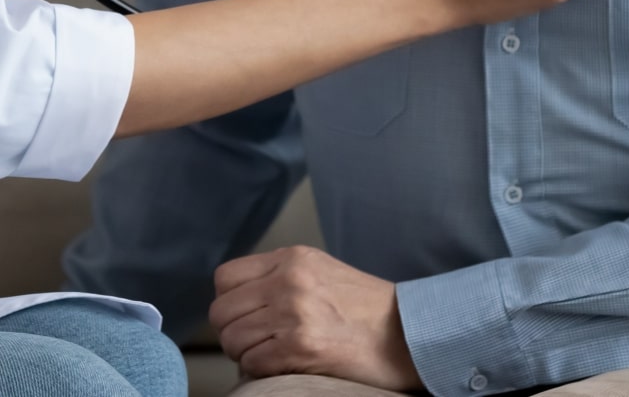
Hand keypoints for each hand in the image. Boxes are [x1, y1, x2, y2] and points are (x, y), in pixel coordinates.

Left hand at [210, 246, 421, 390]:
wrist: (407, 334)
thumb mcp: (321, 271)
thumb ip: (280, 276)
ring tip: (271, 355)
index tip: (246, 317)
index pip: (225, 278)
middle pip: (221, 312)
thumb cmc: (366, 308)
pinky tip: (284, 366)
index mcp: (291, 258)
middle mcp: (288, 280)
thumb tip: (240, 300)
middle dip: (233, 333)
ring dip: (246, 355)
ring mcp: (294, 313)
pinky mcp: (301, 347)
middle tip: (256, 343)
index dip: (229, 303)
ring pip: (232, 340)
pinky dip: (260, 370)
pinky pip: (252, 363)